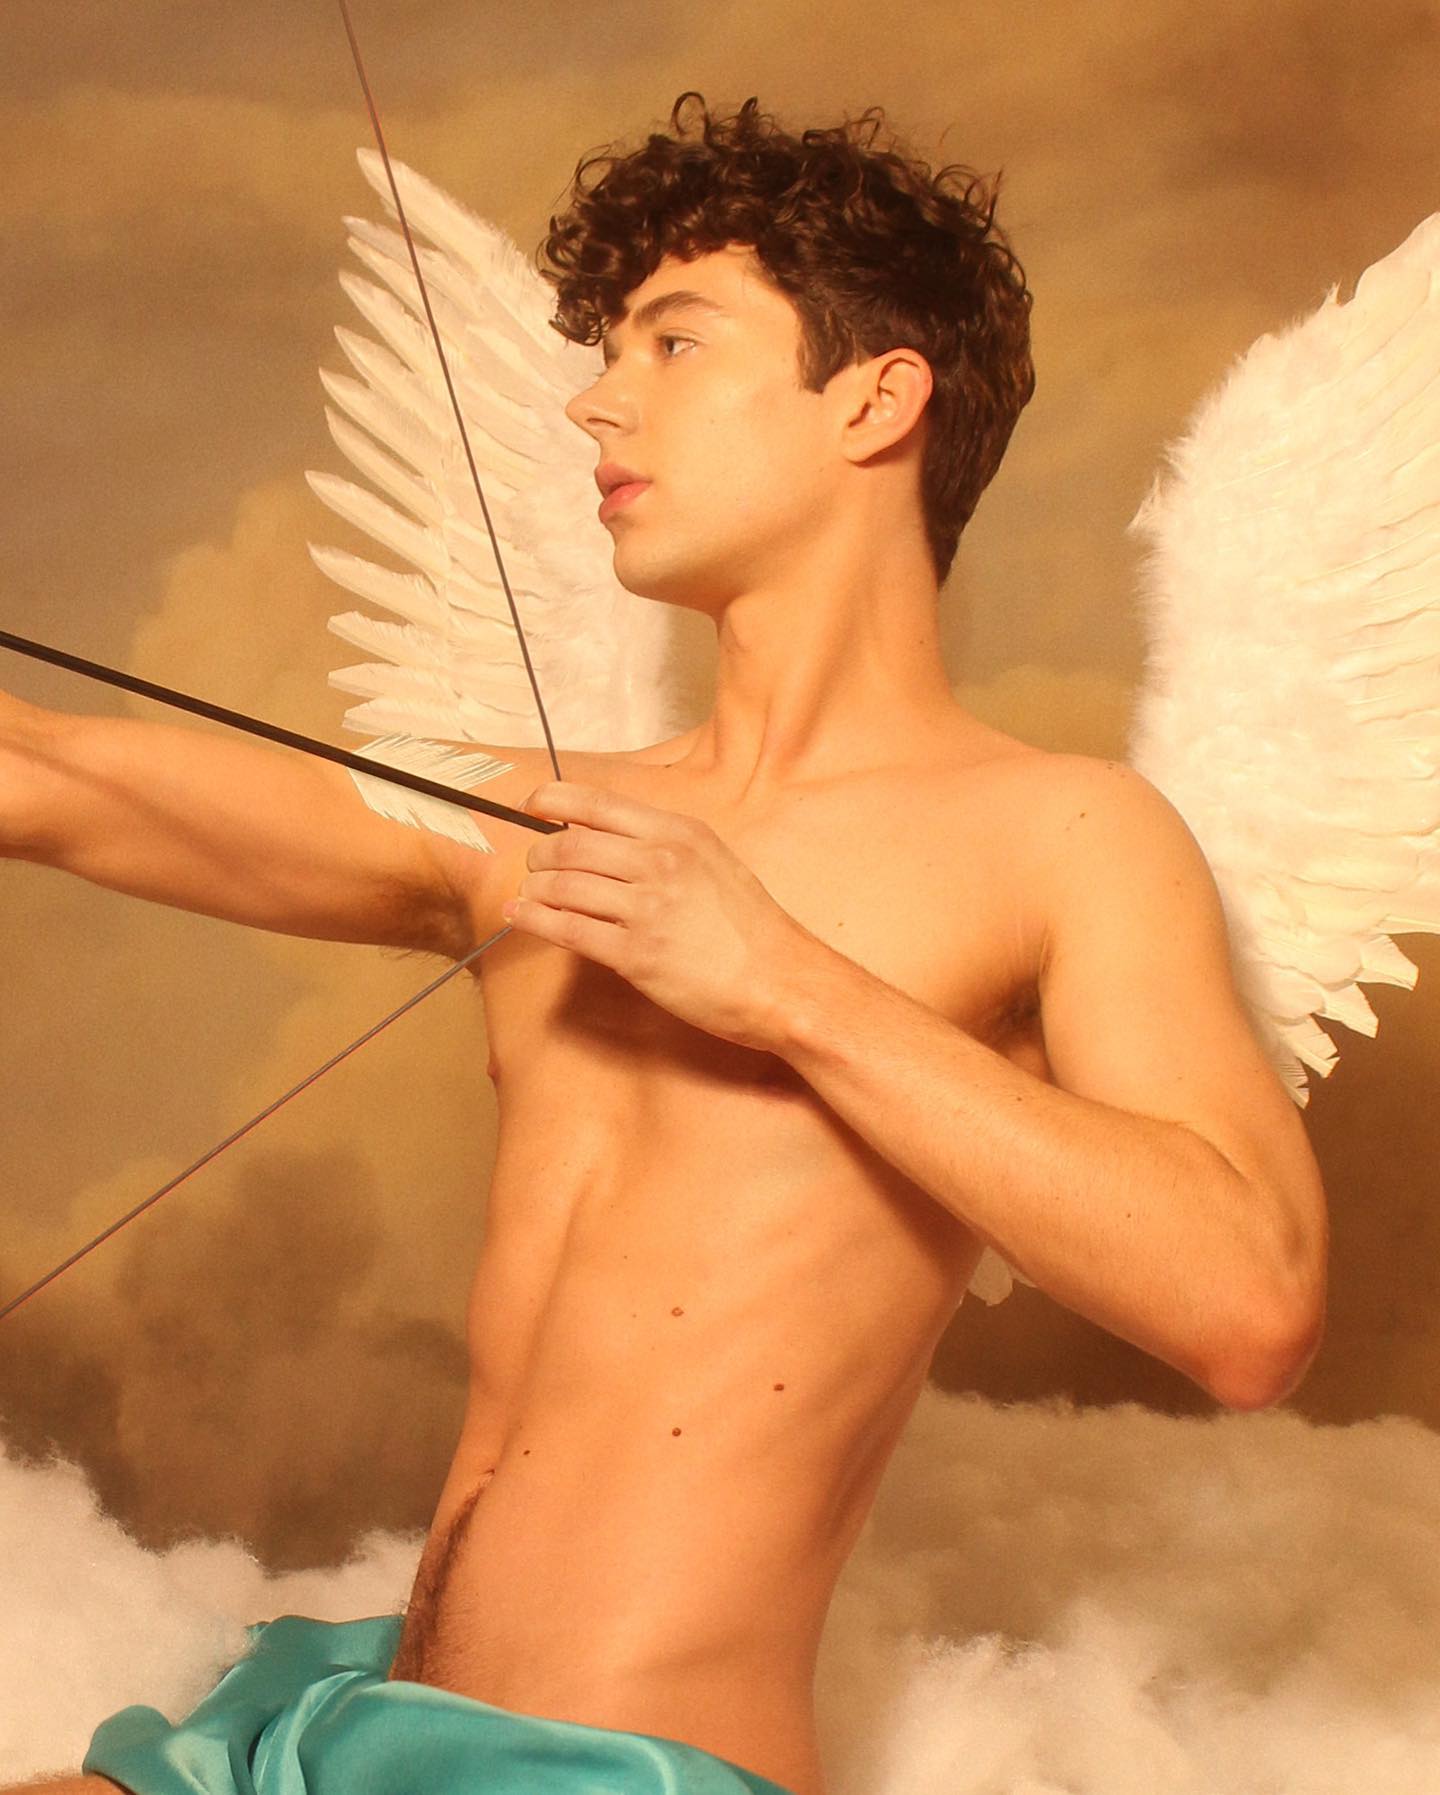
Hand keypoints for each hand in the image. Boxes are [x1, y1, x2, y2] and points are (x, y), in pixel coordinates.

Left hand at [502, 781, 810, 1048]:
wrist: (780, 980)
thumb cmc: (751, 927)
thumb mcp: (715, 862)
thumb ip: (665, 848)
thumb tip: (611, 843)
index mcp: (678, 834)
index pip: (598, 804)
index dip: (554, 799)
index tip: (532, 803)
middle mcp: (659, 862)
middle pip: (570, 844)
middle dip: (540, 853)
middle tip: (534, 863)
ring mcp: (646, 909)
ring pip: (562, 885)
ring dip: (535, 888)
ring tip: (529, 893)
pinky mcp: (635, 955)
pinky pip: (567, 929)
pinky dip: (534, 919)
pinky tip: (519, 915)